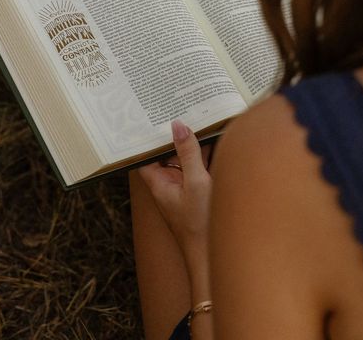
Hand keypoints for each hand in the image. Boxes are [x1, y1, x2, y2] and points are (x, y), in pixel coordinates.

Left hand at [138, 120, 211, 265]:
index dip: (146, 138)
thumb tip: (178, 126)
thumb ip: (188, 153)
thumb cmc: (201, 223)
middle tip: (179, 107)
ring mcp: (186, 188)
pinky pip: (200, 168)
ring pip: (186, 159)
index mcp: (159, 183)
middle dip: (174, 135)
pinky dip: (205, 155)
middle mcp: (170, 185)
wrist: (216, 255)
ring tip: (198, 115)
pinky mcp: (201, 192)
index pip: (145, 156)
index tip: (149, 117)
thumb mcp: (196, 181)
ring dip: (192, 143)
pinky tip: (215, 139)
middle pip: (168, 153)